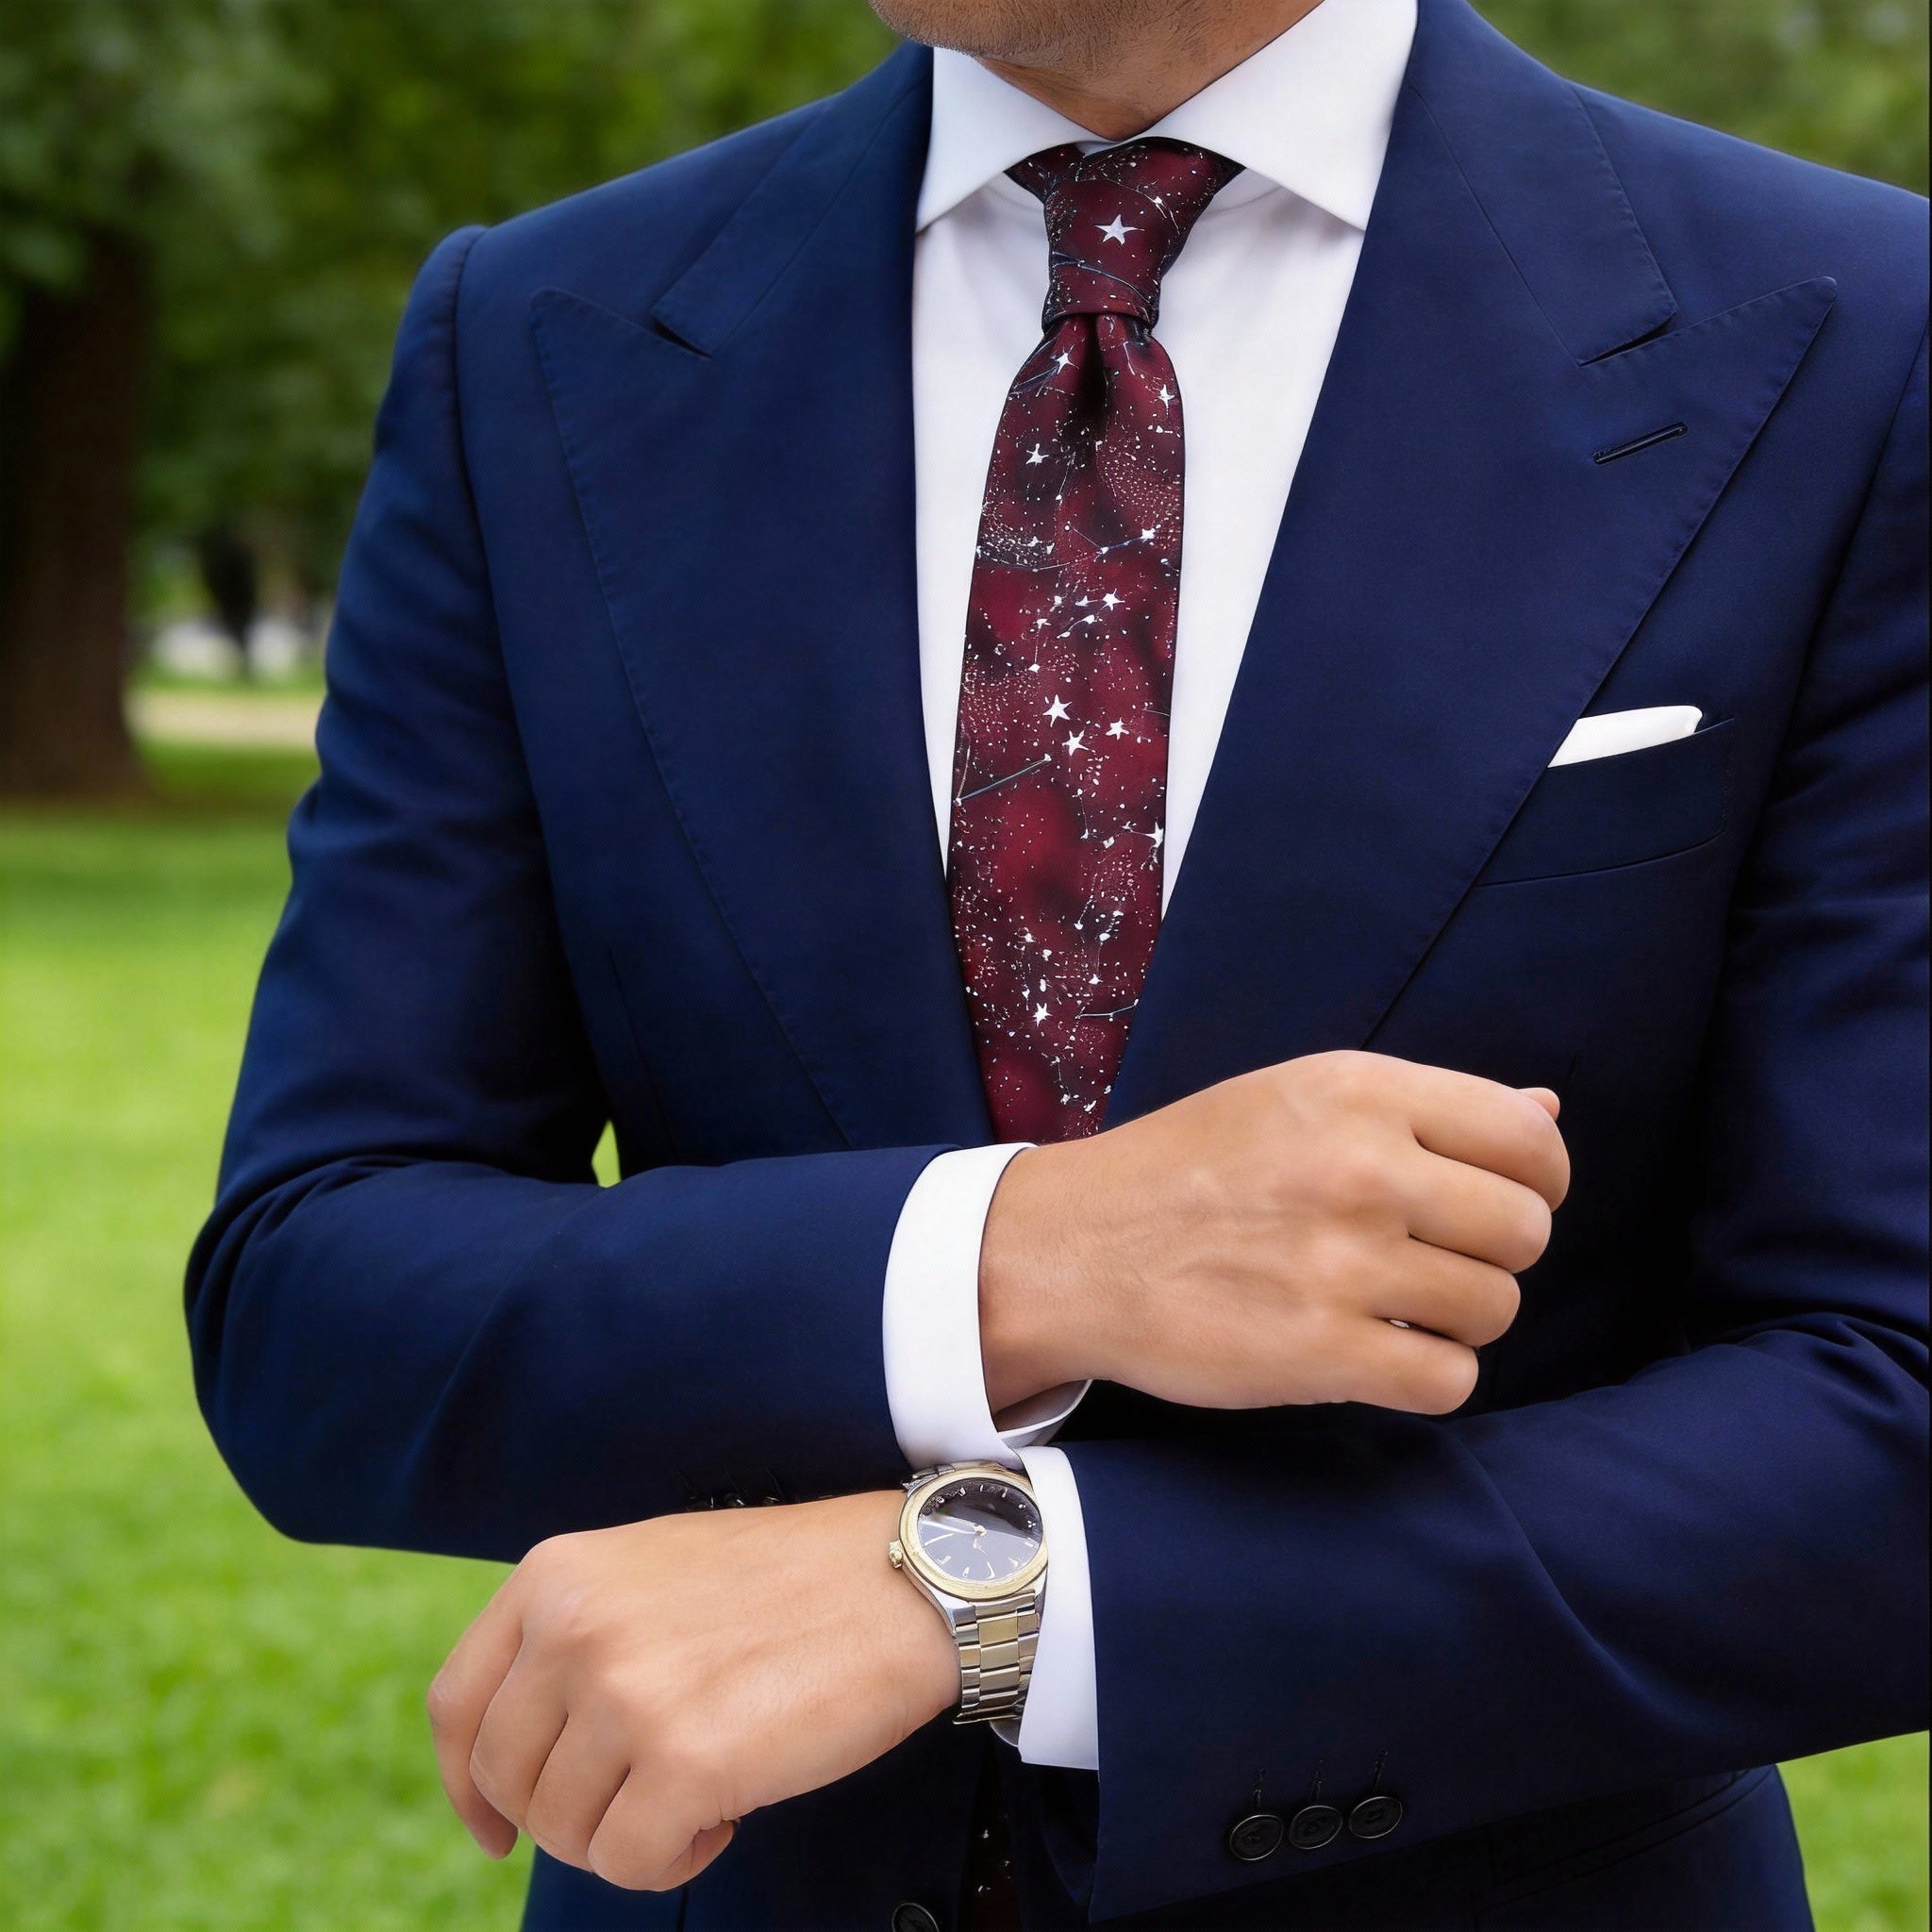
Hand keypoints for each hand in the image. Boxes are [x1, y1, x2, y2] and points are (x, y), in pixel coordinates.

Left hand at [427, 1492, 955, 1889]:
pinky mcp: (683, 1761)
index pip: (459, 1704)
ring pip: (565, 1832)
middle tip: (643, 1803)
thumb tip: (523, 1746)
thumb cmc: (790, 1583)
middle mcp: (574, 1628)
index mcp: (558, 1574)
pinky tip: (726, 1812)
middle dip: (568, 1818)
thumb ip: (577, 1633)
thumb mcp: (651, 1570)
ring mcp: (624, 1693)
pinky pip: (630, 1863)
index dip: (465, 1783)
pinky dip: (674, 1859)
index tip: (494, 1826)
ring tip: (703, 1790)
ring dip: (629, 1836)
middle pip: (508, 1780)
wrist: (902, 1579)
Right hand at [979, 1050, 1566, 1416]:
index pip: (1530, 1139)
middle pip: (1526, 1231)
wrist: (1075, 1248)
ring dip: (1459, 1320)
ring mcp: (1343, 1261)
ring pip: (1495, 1309)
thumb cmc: (1190, 1167)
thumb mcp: (1296, 1098)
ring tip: (1394, 1305)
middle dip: (1493, 1256)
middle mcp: (1362, 1168)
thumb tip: (1549, 1109)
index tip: (1496, 1203)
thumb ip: (1425, 1106)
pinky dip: (1428, 1377)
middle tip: (1432, 1261)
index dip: (1536, 1182)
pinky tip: (1378, 1353)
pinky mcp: (1321, 1351)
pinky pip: (1449, 1380)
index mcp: (1360, 1091)